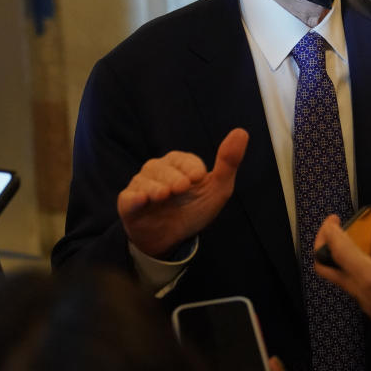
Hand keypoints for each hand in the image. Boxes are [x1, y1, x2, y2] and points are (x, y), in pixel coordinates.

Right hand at [118, 128, 248, 257]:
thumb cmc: (194, 209)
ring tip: (164, 195)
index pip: (184, 160)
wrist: (173, 239)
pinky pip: (129, 198)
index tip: (199, 178)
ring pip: (145, 180)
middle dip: (174, 177)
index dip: (192, 168)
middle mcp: (158, 171)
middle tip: (182, 188)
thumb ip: (228, 162)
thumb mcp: (217, 189)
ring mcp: (142, 186)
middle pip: (163, 168)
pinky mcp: (128, 203)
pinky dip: (134, 198)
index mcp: (178, 164)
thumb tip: (241, 132)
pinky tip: (142, 199)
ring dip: (156, 187)